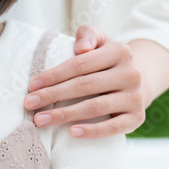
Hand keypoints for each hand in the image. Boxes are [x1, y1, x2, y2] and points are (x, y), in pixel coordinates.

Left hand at [24, 25, 144, 137]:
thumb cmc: (107, 62)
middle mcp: (131, 74)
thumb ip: (87, 36)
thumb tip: (81, 48)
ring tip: (41, 120)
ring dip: (64, 115)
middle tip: (29, 104)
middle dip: (53, 95)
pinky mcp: (137, 118)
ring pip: (95, 107)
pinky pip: (113, 127)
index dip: (55, 75)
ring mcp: (135, 97)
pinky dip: (92, 131)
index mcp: (120, 51)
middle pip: (85, 86)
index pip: (81, 64)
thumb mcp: (100, 41)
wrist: (139, 82)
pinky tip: (71, 132)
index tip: (32, 85)